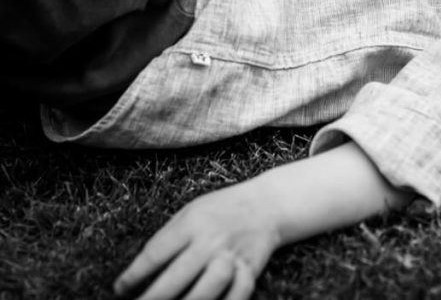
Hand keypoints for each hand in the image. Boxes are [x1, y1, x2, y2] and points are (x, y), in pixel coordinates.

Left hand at [114, 182, 281, 299]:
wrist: (268, 204)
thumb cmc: (222, 208)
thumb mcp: (191, 211)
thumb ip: (168, 236)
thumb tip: (141, 269)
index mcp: (193, 223)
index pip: (156, 253)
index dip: (134, 275)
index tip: (120, 289)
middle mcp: (212, 240)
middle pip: (177, 276)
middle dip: (153, 298)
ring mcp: (232, 256)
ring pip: (207, 289)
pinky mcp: (250, 269)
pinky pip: (238, 294)